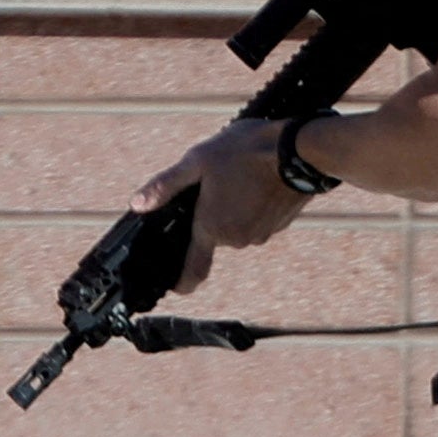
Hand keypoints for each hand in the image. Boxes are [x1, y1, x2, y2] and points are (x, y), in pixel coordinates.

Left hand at [128, 120, 304, 291]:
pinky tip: (258, 179)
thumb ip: (165, 186)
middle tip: (215, 183)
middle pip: (215, 235)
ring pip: (238, 225)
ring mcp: (262, 233)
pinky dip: (255, 205)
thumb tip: (137, 204)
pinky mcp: (281, 225)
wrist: (300, 151)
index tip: (174, 286)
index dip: (181, 282)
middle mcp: (237, 238)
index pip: (192, 269)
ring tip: (240, 176)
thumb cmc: (247, 151)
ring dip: (234, 208)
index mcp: (212, 227)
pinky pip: (259, 220)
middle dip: (211, 214)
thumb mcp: (198, 161)